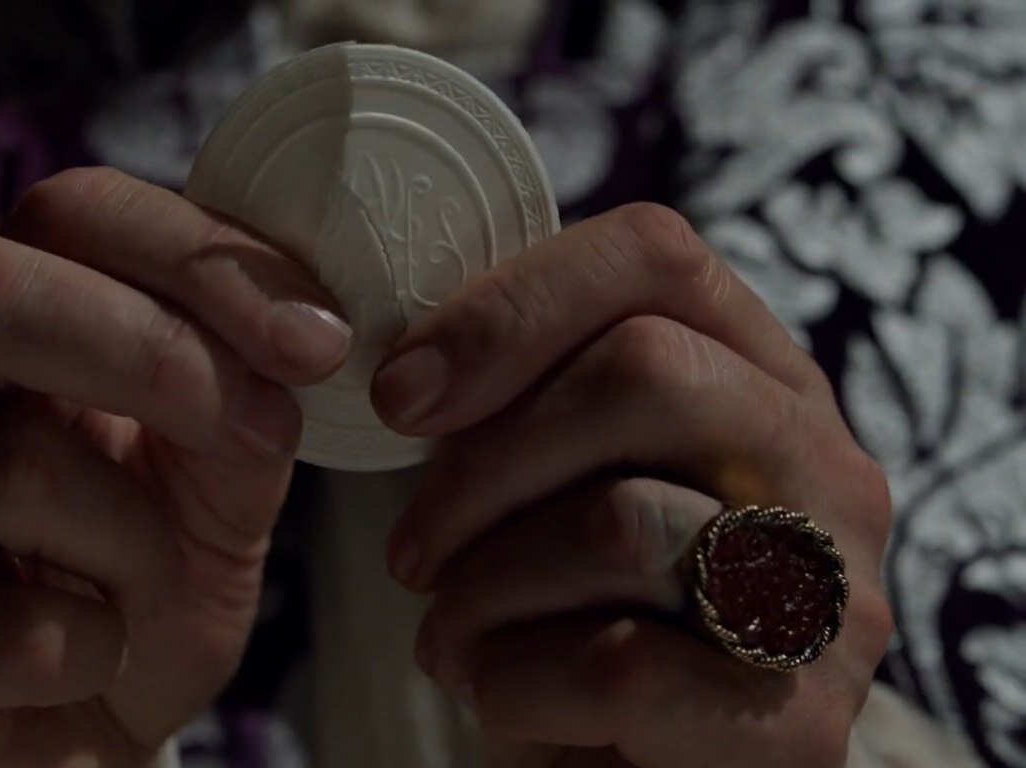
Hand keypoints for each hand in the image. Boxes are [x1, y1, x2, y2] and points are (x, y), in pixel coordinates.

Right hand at [0, 168, 351, 766]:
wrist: (83, 726)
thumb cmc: (142, 573)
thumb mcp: (223, 467)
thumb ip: (244, 385)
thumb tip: (303, 332)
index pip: (67, 213)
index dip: (198, 258)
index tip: (318, 342)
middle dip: (156, 354)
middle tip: (267, 432)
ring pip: (12, 462)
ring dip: (141, 538)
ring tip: (150, 581)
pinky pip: (2, 626)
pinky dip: (92, 646)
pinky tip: (92, 653)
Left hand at [373, 203, 893, 767]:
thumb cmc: (581, 610)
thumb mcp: (558, 480)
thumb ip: (531, 398)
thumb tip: (414, 370)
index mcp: (762, 378)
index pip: (655, 255)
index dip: (508, 307)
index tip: (402, 393)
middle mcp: (824, 466)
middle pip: (643, 369)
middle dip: (482, 463)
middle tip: (414, 546)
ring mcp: (826, 597)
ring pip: (616, 521)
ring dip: (483, 586)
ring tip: (452, 629)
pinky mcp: (798, 725)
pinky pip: (615, 664)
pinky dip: (509, 681)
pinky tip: (496, 691)